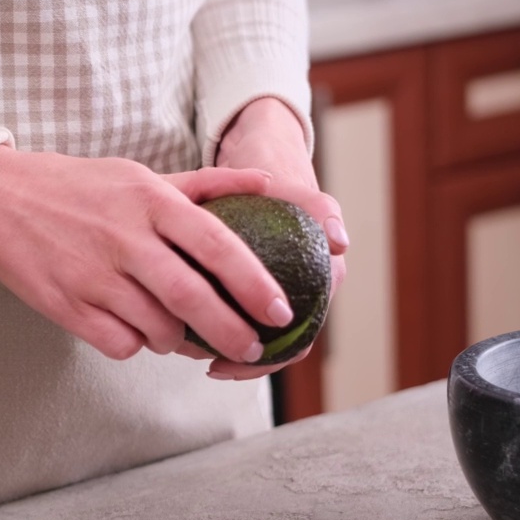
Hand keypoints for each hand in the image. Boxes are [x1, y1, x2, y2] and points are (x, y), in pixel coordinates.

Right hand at [0, 146, 299, 361]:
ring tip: (180, 332)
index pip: (216, 245)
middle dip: (230, 331)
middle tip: (252, 348)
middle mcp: (124, 238)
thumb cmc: (80, 187)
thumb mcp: (141, 175)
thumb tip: (267, 183)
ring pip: (156, 329)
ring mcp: (92, 275)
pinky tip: (134, 329)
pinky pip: (120, 343)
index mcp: (149, 201)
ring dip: (178, 340)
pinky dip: (136, 344)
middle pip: (191, 297)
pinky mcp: (66, 305)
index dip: (253, 282)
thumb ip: (205, 185)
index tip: (280, 309)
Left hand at [188, 97, 348, 379]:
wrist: (259, 156)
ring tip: (185, 347)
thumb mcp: (293, 186)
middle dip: (238, 361)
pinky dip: (208, 326)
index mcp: (320, 280)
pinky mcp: (246, 284)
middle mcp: (301, 292)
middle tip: (203, 361)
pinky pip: (230, 315)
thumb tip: (339, 243)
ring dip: (219, 347)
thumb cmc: (276, 172)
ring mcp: (273, 289)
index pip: (299, 338)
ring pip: (251, 336)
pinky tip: (181, 329)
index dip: (268, 359)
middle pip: (273, 349)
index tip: (229, 362)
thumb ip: (317, 208)